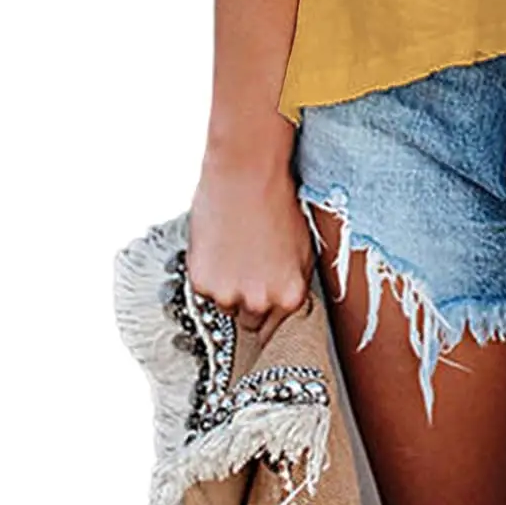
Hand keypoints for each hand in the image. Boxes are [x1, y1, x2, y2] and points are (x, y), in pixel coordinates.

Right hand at [187, 139, 314, 345]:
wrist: (246, 175)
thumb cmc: (279, 203)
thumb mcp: (303, 247)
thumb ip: (295, 283)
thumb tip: (289, 304)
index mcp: (289, 296)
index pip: (281, 329)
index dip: (274, 312)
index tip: (269, 304)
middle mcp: (259, 302)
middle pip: (252, 321)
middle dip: (252, 301)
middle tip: (252, 268)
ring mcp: (228, 295)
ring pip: (227, 305)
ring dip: (230, 287)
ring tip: (237, 251)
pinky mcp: (202, 283)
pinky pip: (207, 290)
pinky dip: (211, 274)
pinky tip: (221, 247)